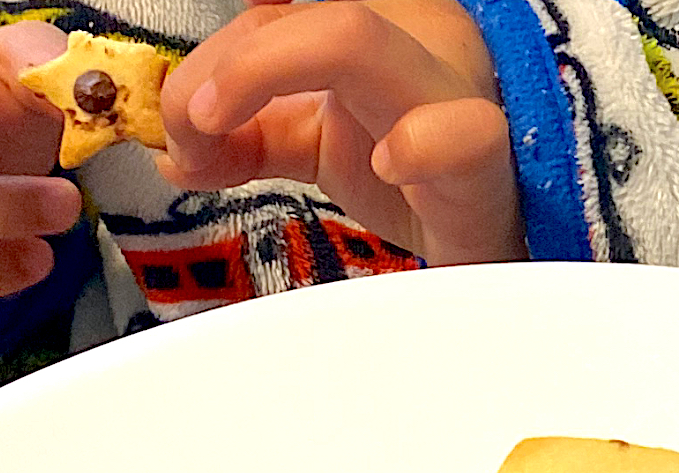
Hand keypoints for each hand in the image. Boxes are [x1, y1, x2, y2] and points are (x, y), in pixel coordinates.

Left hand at [158, 0, 521, 266]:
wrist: (501, 244)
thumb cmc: (425, 178)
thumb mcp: (318, 144)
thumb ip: (248, 139)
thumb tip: (176, 148)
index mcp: (372, 24)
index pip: (275, 13)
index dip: (215, 62)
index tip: (179, 119)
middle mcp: (411, 38)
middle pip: (305, 14)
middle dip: (230, 65)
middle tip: (190, 129)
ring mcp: (451, 94)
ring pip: (359, 40)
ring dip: (269, 72)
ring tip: (222, 140)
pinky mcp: (486, 166)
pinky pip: (464, 136)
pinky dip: (420, 145)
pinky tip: (387, 164)